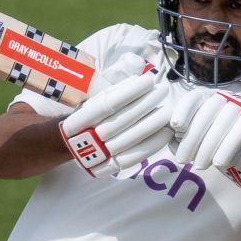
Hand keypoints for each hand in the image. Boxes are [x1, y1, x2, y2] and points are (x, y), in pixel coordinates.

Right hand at [60, 54, 171, 175]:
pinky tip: (165, 132)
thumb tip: (137, 71)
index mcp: (75, 120)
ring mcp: (95, 157)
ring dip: (150, 124)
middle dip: (143, 105)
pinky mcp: (107, 169)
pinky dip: (150, 145)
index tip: (148, 81)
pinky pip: (132, 158)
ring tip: (167, 109)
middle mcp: (83, 140)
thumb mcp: (92, 98)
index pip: (104, 104)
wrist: (72, 146)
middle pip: (118, 122)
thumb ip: (112, 85)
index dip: (128, 92)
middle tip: (162, 91)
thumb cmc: (89, 116)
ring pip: (126, 140)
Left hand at [168, 88, 240, 187]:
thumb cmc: (209, 145)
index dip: (184, 110)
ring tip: (199, 166)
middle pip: (208, 111)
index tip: (175, 126)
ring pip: (226, 119)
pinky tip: (219, 162)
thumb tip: (163, 131)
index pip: (194, 97)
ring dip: (210, 145)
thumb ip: (176, 133)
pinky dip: (229, 146)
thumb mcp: (190, 138)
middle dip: (193, 139)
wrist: (239, 157)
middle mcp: (224, 97)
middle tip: (182, 160)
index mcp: (206, 97)